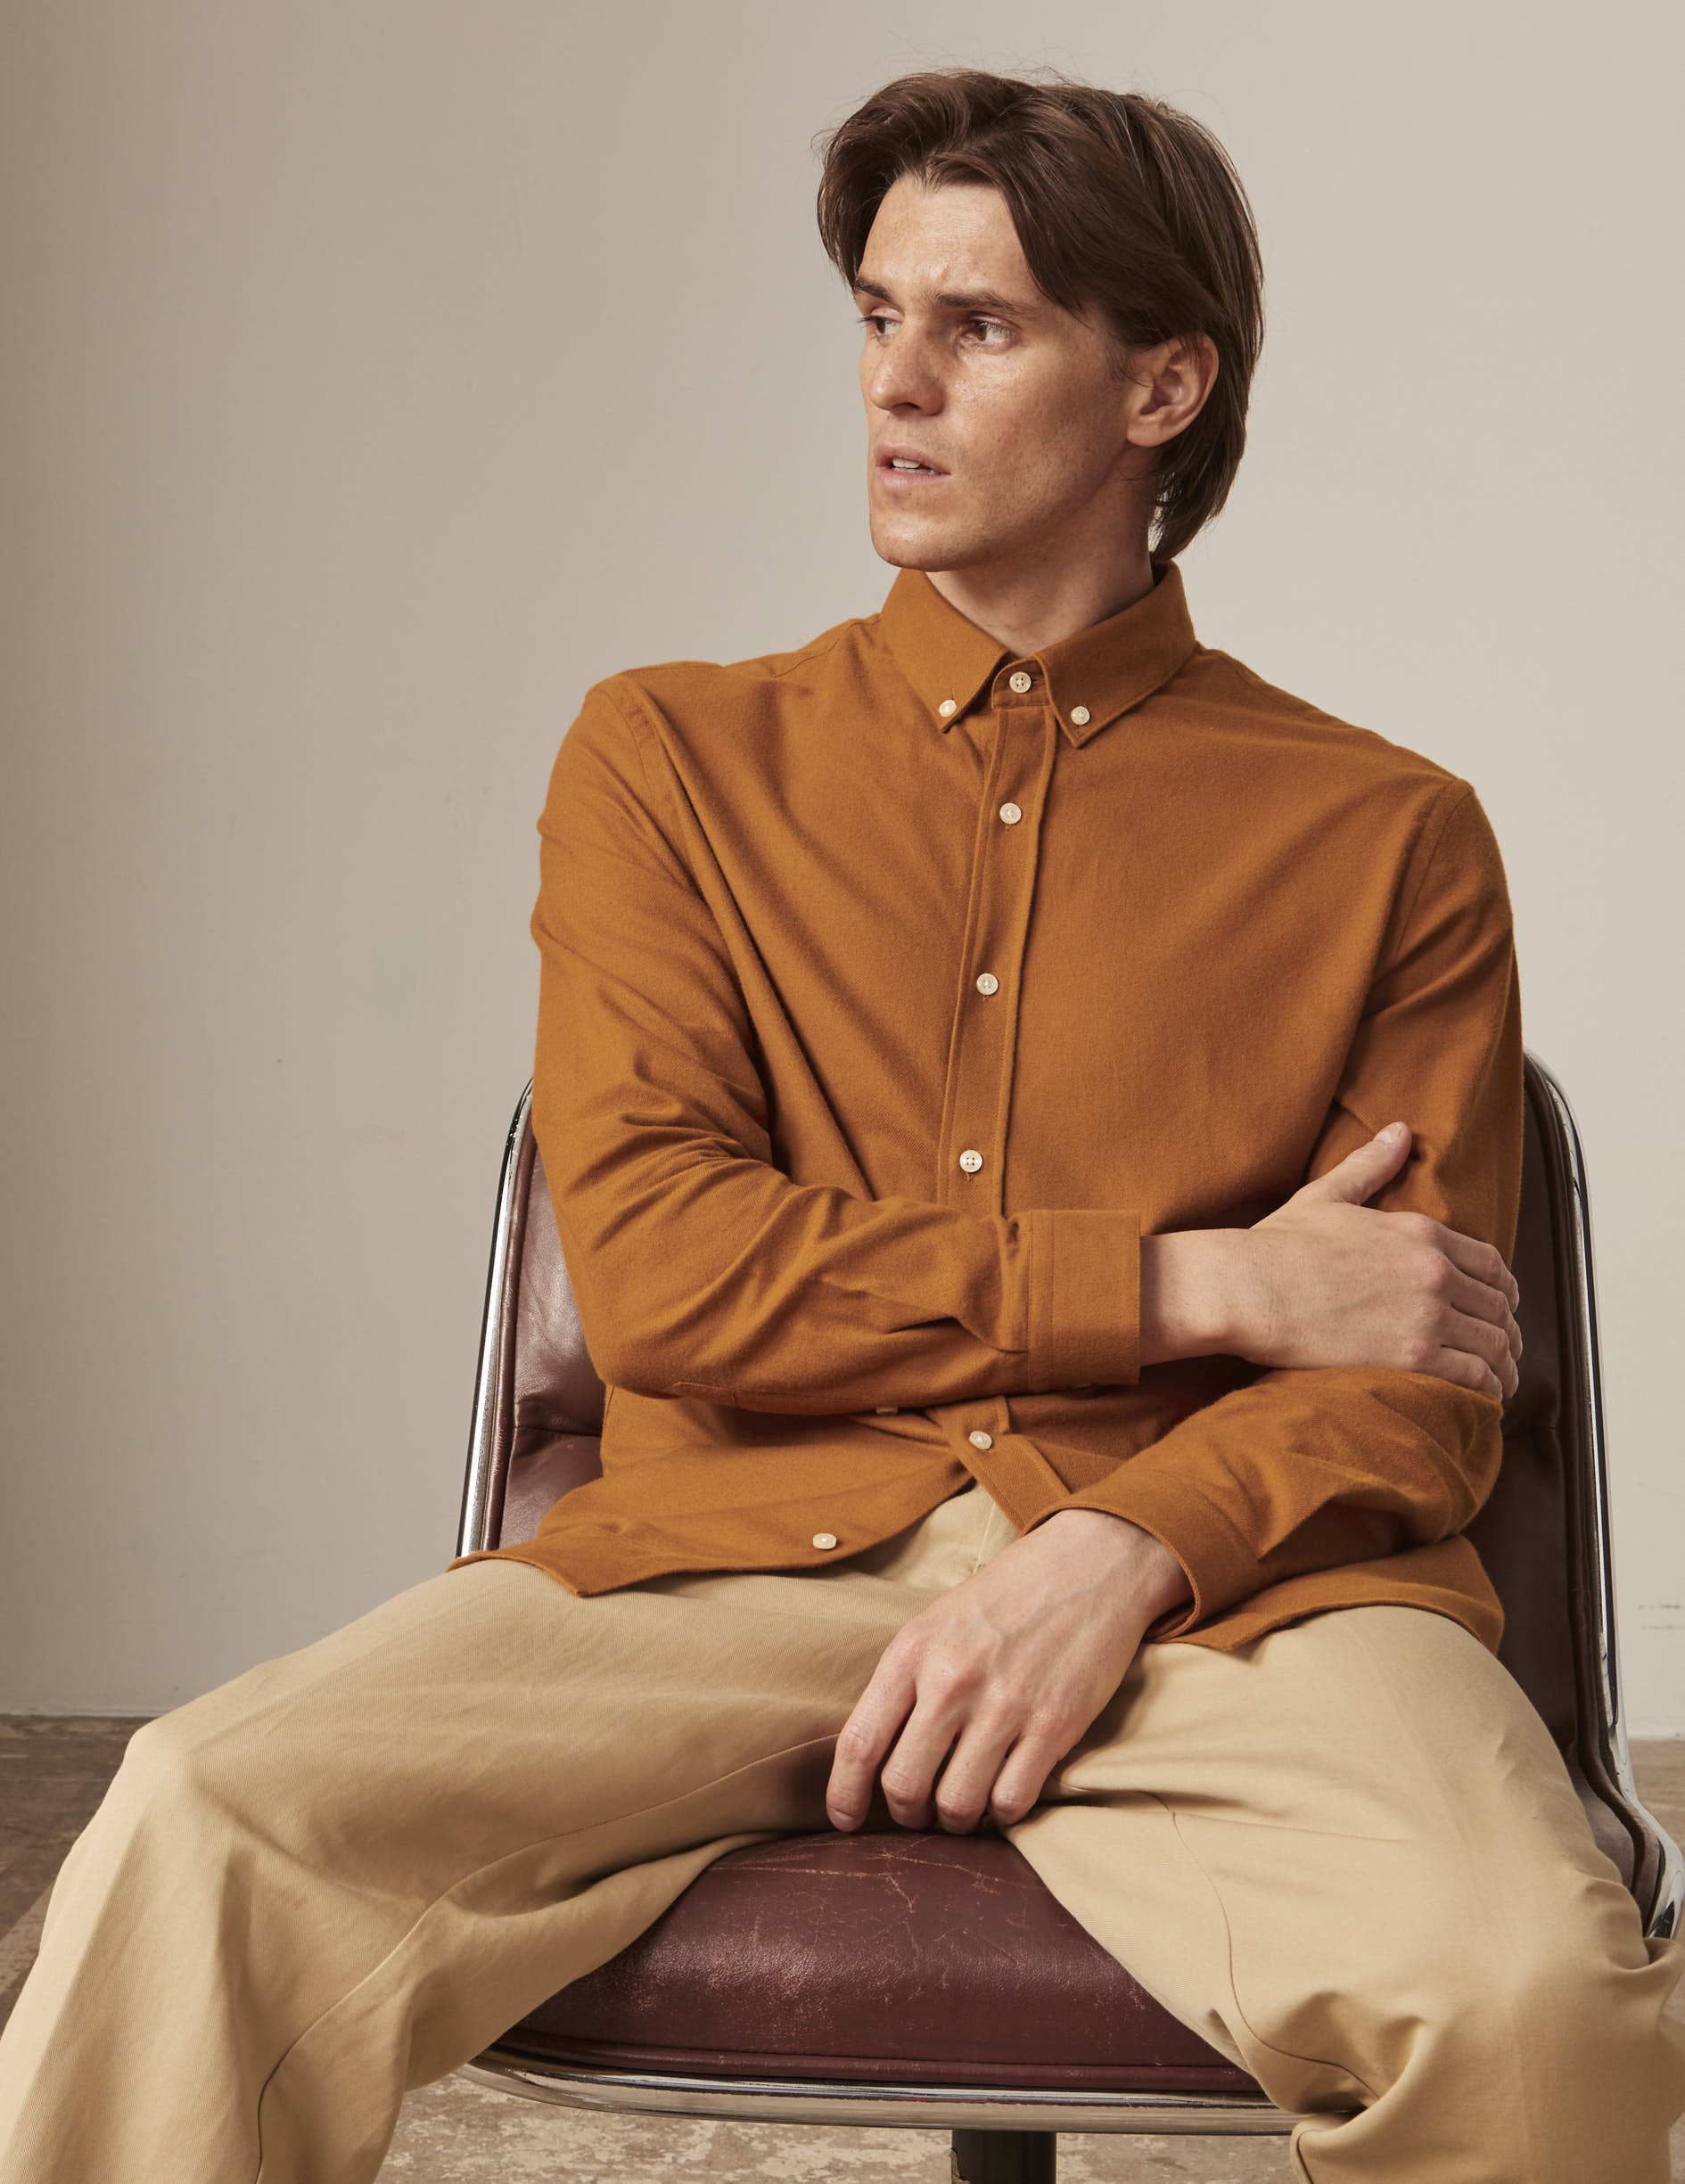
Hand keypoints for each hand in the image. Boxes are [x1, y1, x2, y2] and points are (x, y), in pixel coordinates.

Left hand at [826, 1508, 1188, 1835]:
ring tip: (963, 1805)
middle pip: (904, 1786)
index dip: (844, 1795)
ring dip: (955, 1820)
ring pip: (957, 1806)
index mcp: (913, 1651)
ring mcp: (1004, 1706)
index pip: (859, 1742)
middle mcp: (952, 1680)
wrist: (1088, 1564)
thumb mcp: (936, 1622)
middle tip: (920, 1812)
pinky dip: (1002, 1813)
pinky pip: (1011, 1802)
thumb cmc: (1005, 1598)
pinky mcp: (1053, 1726)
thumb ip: (904, 1681)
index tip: (845, 1820)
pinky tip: (1003, 1793)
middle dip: (907, 1815)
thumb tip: (873, 1755)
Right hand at [1235, 1122, 1521, 1397]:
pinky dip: (1487, 1389)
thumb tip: (1400, 1131)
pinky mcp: (1412, 1355)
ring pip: (1492, 1344)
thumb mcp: (1328, 1195)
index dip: (1504, 1290)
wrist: (1248, 1287)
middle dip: (1507, 1332)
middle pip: (1498, 1307)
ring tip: (1500, 1383)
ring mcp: (1426, 1314)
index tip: (1501, 1308)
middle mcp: (1433, 1271)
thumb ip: (1370, 1165)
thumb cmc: (1278, 1244)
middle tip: (1504, 1351)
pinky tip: (1484, 1398)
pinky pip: (1472, 1376)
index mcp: (1420, 1232)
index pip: (1491, 1264)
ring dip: (1502, 1366)